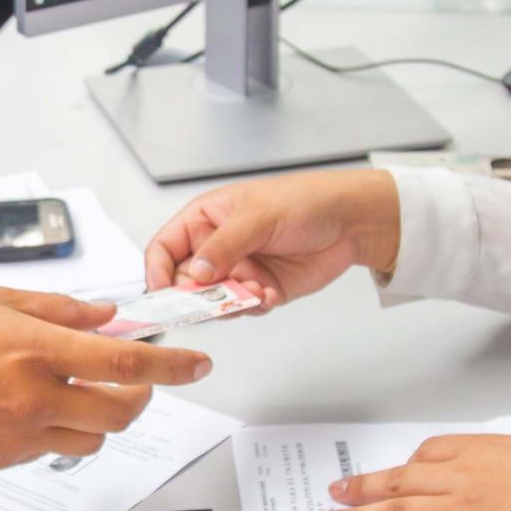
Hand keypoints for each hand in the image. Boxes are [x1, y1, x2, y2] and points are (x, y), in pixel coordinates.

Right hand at [0, 288, 212, 467]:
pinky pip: (55, 448)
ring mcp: (23, 434)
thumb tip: (107, 317)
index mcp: (36, 351)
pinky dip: (62, 429)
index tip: (198, 364)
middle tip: (136, 380)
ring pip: (95, 438)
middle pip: (121, 412)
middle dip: (141, 396)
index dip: (171, 366)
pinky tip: (36, 407)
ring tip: (81, 392)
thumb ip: (59, 310)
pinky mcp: (8, 459)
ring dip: (103, 416)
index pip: (124, 364)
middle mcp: (36, 398)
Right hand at [144, 168, 397, 305]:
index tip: (163, 294)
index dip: (157, 272)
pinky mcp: (260, 290)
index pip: (164, 249)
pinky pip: (244, 309)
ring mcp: (238, 270)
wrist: (352, 222)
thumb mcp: (258, 215)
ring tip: (255, 291)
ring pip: (214, 302)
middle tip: (213, 299)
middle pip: (185, 282)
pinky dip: (255, 307)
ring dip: (231, 303)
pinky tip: (271, 293)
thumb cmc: (306, 201)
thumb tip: (198, 273)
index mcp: (205, 219)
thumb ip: (224, 245)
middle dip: (198, 295)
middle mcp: (217, 246)